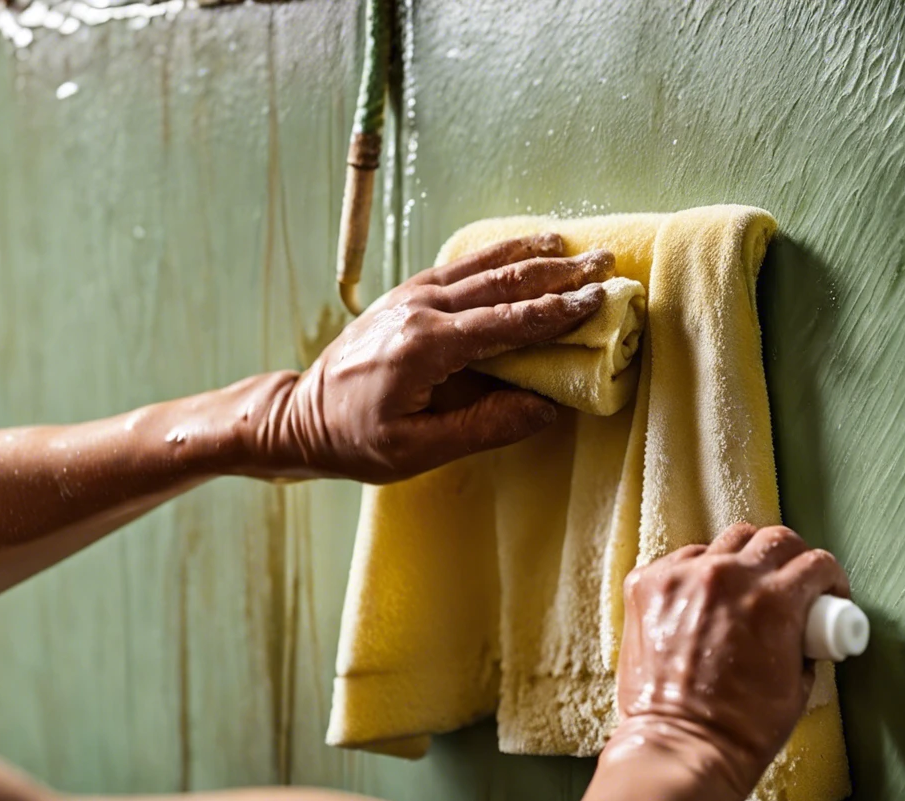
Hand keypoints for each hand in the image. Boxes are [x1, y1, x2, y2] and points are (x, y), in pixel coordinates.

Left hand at [232, 235, 613, 482]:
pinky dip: (495, 255)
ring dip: (531, 255)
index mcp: (425, 348)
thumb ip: (484, 426)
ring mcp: (409, 297)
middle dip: (558, 274)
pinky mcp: (404, 296)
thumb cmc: (356, 441)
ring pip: (481, 267)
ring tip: (574, 246)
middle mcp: (419, 310)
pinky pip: (458, 267)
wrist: (299, 418)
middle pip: (501, 284)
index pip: (506, 323)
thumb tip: (545, 407)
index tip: (599, 300)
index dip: (557, 311)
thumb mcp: (419, 450)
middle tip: (605, 264)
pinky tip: (521, 248)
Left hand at [611, 523, 849, 798]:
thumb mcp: (798, 683)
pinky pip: (681, 561)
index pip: (815, 562)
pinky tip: (702, 601)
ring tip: (742, 590)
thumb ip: (804, 639)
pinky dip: (697, 574)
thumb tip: (805, 623)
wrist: (680, 747)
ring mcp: (681, 576)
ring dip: (743, 561)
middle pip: (772, 539)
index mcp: (772, 600)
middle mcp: (726, 576)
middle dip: (791, 559)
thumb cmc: (742, 728)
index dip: (829, 578)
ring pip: (725, 542)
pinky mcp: (646, 584)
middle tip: (791, 583)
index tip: (827, 592)